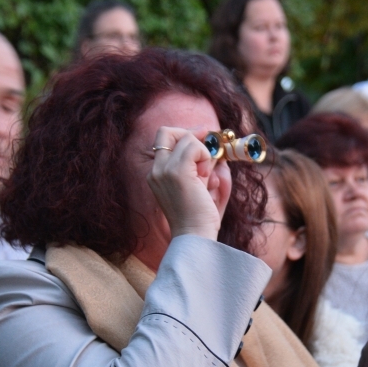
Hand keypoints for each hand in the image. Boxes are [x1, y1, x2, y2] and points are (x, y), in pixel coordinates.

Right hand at [148, 126, 231, 240]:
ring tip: (206, 175)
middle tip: (210, 148)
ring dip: (203, 152)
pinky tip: (206, 176)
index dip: (184, 136)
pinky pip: (195, 146)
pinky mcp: (177, 171)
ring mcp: (164, 170)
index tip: (203, 142)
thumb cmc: (199, 216)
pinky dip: (206, 156)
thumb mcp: (197, 185)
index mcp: (156, 175)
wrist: (194, 235)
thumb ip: (199, 164)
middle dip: (192, 135)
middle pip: (167, 131)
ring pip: (186, 139)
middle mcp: (155, 170)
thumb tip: (212, 143)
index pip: (163, 139)